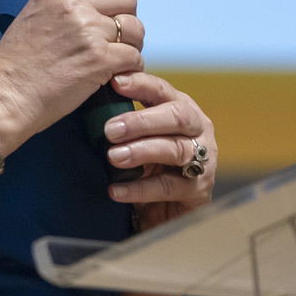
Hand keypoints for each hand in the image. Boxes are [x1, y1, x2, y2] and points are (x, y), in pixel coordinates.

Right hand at [0, 0, 143, 142]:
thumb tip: (91, 2)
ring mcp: (89, 32)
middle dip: (126, 17)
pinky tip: (115, 74)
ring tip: (116, 56)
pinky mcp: (100, 60)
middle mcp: (74, 5)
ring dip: (132, 43)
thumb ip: (62, 3)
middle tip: (114, 36)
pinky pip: (134, 56)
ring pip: (135, 27)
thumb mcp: (32, 15)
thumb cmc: (15, 65)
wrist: (4, 97)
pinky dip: (130, 67)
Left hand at [103, 72, 215, 228]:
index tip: (115, 82)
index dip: (141, 84)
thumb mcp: (138, 139)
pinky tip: (115, 189)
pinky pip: (167, 187)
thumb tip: (92, 101)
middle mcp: (198, 130)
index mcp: (181, 108)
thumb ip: (125, 121)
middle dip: (142, 121)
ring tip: (114, 157)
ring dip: (142, 151)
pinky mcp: (199, 190)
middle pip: (177, 116)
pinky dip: (140, 188)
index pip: (163, 90)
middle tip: (110, 129)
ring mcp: (204, 160)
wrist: (165, 213)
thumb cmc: (149, 166)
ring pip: (175, 149)